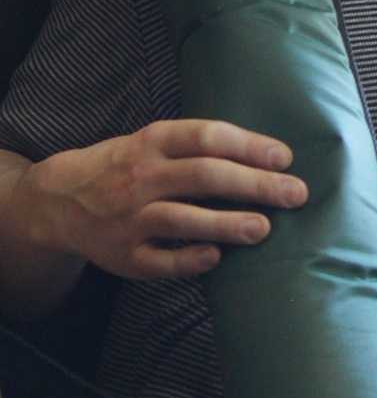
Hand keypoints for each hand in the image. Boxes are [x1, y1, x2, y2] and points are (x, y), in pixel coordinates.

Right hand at [6, 120, 306, 281]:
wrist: (59, 200)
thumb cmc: (126, 166)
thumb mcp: (153, 142)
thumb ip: (198, 146)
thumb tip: (268, 156)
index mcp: (152, 142)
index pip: (207, 137)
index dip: (249, 146)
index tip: (285, 157)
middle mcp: (141, 177)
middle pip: (204, 176)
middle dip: (254, 184)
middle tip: (295, 193)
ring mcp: (130, 218)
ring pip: (182, 218)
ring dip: (226, 223)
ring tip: (264, 228)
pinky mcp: (125, 255)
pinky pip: (159, 260)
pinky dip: (188, 259)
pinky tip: (216, 258)